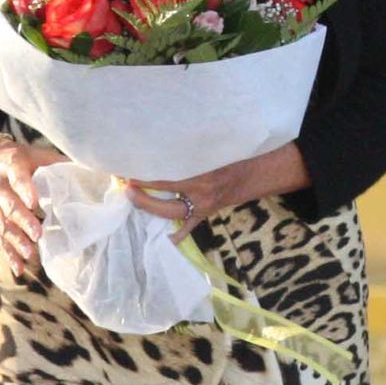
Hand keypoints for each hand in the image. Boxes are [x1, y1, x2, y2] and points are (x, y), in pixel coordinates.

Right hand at [0, 135, 67, 273]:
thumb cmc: (13, 157)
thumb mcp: (32, 153)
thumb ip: (55, 162)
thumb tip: (87, 173)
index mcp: (9, 163)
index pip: (17, 176)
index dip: (25, 188)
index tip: (35, 203)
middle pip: (8, 204)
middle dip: (23, 221)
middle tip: (38, 235)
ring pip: (2, 223)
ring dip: (16, 240)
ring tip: (30, 253)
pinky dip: (8, 253)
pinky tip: (19, 268)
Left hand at [123, 145, 309, 230]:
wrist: (261, 171)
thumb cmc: (236, 154)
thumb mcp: (213, 150)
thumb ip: (189, 152)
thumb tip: (159, 146)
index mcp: (202, 178)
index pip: (165, 181)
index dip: (144, 179)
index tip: (127, 171)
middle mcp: (201, 195)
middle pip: (163, 202)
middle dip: (141, 196)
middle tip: (124, 186)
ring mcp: (203, 207)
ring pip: (170, 214)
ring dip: (150, 208)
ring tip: (132, 198)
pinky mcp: (206, 213)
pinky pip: (189, 226)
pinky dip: (177, 232)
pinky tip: (165, 239)